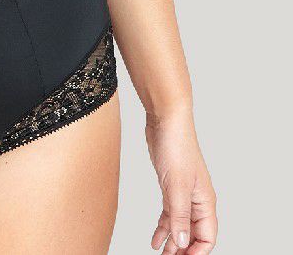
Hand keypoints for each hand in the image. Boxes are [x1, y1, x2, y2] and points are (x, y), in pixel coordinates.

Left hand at [145, 110, 217, 253]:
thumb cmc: (176, 146)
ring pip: (180, 225)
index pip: (207, 237)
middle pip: (194, 234)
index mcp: (205, 201)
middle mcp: (197, 199)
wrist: (165, 120)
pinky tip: (156, 237)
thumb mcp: (176, 186)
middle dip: (183, 250)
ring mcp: (184, 192)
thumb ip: (178, 216)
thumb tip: (181, 243)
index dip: (196, 252)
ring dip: (172, 241)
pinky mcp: (170, 185)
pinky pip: (170, 213)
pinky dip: (163, 226)